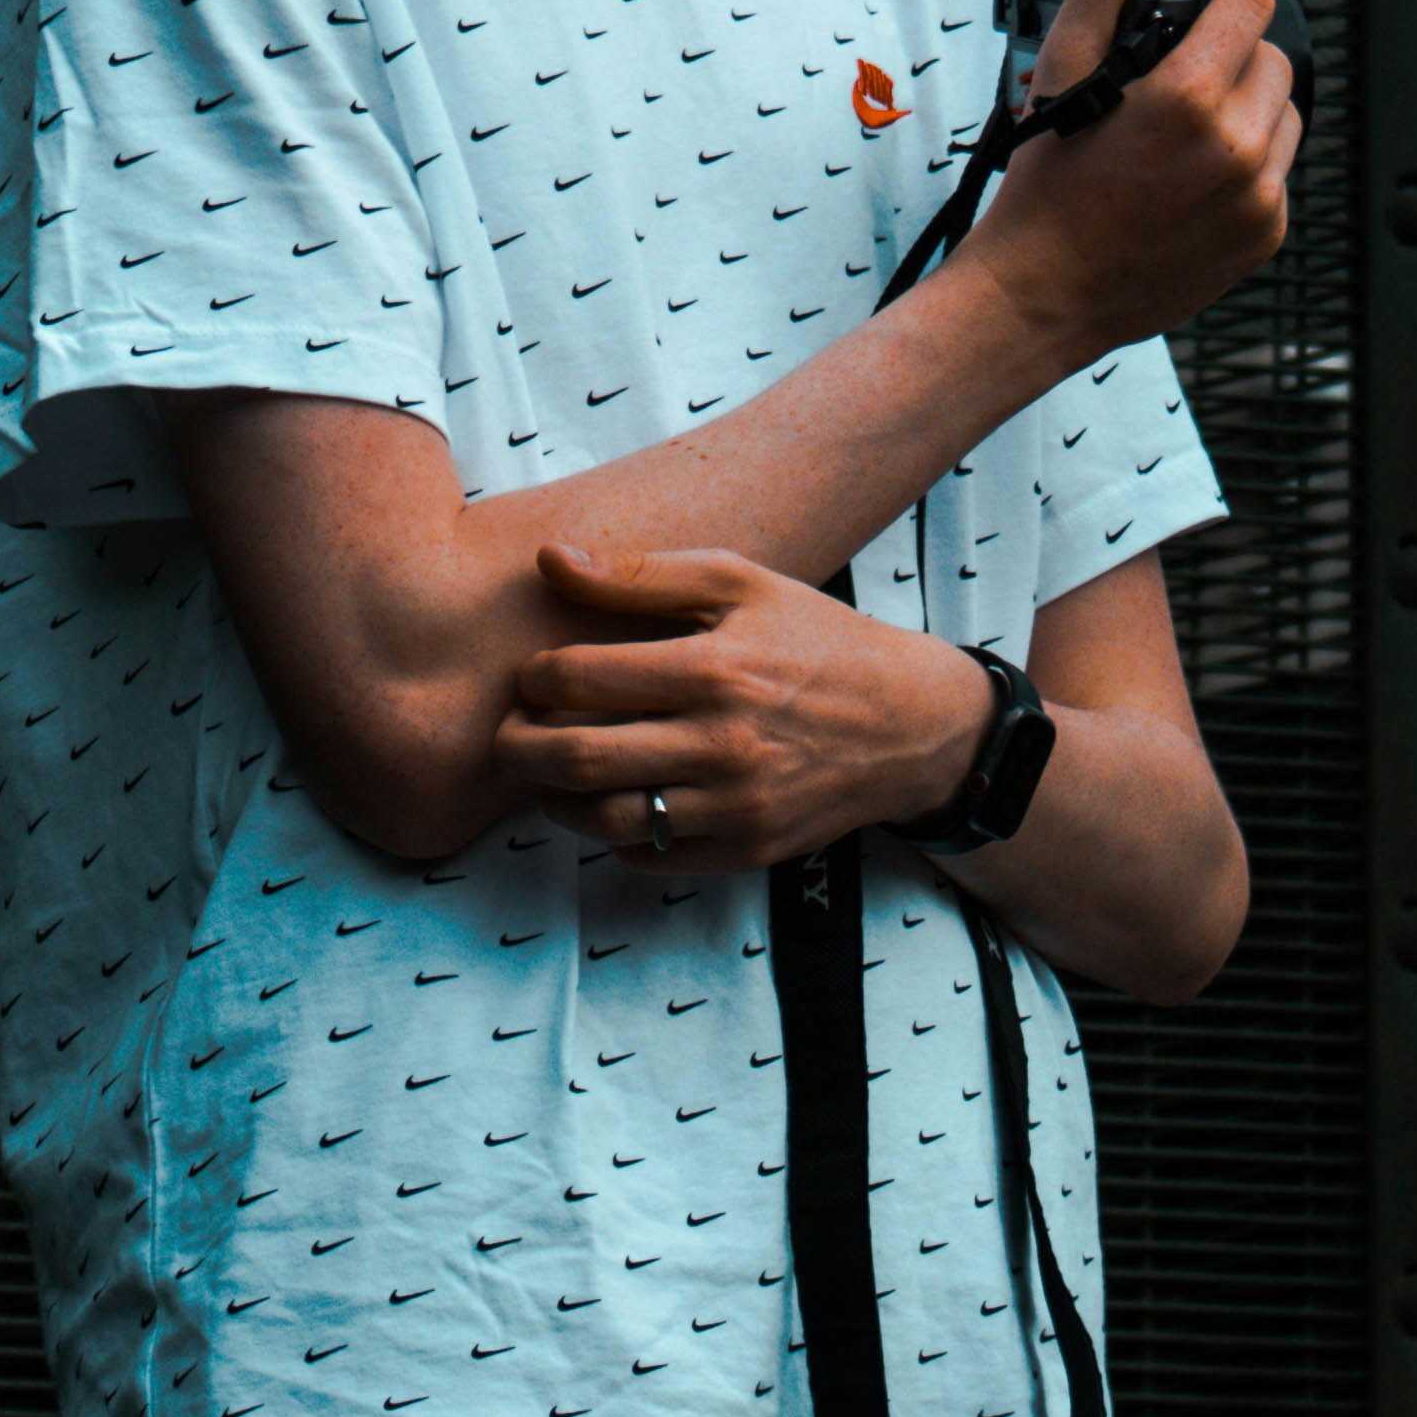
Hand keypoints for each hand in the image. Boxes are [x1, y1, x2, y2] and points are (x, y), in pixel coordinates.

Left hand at [489, 544, 990, 871]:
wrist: (908, 722)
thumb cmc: (815, 640)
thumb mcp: (740, 583)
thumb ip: (640, 574)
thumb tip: (550, 559)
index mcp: (713, 668)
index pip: (579, 678)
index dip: (534, 678)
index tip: (532, 676)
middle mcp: (722, 743)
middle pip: (577, 759)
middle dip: (518, 748)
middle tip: (508, 735)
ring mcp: (734, 806)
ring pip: (605, 818)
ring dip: (555, 799)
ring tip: (548, 772)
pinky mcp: (746, 850)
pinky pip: (650, 856)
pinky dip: (612, 835)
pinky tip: (611, 801)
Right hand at [968, 0, 1298, 375]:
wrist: (1043, 291)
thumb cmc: (1044, 177)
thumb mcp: (1062, 67)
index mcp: (1189, 96)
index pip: (1253, 0)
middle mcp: (1238, 147)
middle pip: (1272, 56)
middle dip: (1231, 47)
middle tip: (1177, 68)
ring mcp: (1260, 197)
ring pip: (1285, 113)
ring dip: (1247, 102)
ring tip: (1185, 125)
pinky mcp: (1266, 235)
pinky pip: (1278, 170)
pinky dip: (1246, 160)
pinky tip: (1189, 175)